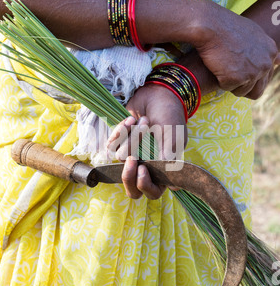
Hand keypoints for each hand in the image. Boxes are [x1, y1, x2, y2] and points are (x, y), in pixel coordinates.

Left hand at [107, 84, 186, 199]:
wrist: (159, 94)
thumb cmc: (171, 116)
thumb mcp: (174, 137)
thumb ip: (170, 158)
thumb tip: (173, 185)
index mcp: (163, 171)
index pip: (152, 192)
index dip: (145, 185)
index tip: (142, 168)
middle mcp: (146, 167)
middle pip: (131, 187)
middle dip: (128, 174)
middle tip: (132, 158)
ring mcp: (131, 155)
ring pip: (121, 159)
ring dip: (132, 138)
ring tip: (145, 122)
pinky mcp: (119, 143)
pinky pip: (112, 145)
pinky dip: (120, 131)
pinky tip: (131, 120)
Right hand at [191, 0, 278, 98]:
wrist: (210, 25)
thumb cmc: (226, 26)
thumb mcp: (254, 33)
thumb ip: (265, 50)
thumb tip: (279, 61)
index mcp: (271, 52)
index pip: (266, 78)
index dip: (250, 77)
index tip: (238, 70)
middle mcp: (265, 64)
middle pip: (257, 90)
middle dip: (243, 85)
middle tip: (229, 72)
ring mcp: (252, 72)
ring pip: (242, 92)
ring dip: (230, 83)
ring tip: (222, 67)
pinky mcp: (237, 78)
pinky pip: (227, 88)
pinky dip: (219, 80)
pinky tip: (216, 66)